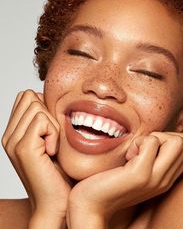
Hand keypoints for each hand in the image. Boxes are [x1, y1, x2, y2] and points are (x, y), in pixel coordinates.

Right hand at [1, 90, 71, 224]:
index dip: (43, 105)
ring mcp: (13, 141)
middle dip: (47, 112)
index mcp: (14, 133)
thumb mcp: (51, 139)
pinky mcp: (23, 147)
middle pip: (30, 96)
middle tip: (52, 137)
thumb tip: (44, 96)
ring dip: (52, 124)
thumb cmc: (59, 171)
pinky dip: (54, 133)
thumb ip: (44, 119)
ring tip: (52, 146)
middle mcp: (9, 135)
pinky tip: (52, 152)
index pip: (25, 96)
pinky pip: (42, 120)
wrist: (56, 203)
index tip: (51, 128)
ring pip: (37, 106)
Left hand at [67, 132, 182, 225]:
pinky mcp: (141, 175)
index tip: (149, 147)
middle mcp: (167, 179)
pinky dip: (138, 141)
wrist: (91, 203)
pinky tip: (126, 156)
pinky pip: (152, 142)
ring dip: (153, 137)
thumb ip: (153, 156)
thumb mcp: (139, 168)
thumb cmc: (112, 181)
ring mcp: (156, 178)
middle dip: (165, 134)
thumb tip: (159, 135)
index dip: (170, 138)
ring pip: (177, 140)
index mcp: (167, 177)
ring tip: (135, 151)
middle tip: (142, 147)